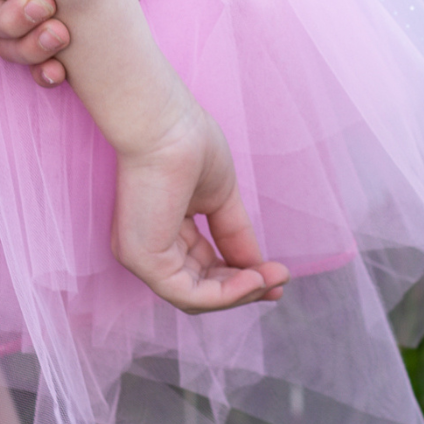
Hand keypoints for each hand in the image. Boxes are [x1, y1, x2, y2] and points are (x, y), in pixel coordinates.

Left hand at [113, 96, 288, 313]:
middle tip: (281, 282)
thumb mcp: (221, 199)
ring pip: (198, 297)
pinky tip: (254, 279)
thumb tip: (259, 273)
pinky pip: (190, 294)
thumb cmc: (188, 144)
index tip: (278, 277)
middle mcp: (148, 246)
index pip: (202, 268)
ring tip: (271, 279)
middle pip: (202, 287)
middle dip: (245, 289)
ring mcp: (142, 255)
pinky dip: (227, 294)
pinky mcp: (144, 260)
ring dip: (241, 293)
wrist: (167, 125)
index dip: (240, 277)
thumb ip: (235, 237)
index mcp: (164, 228)